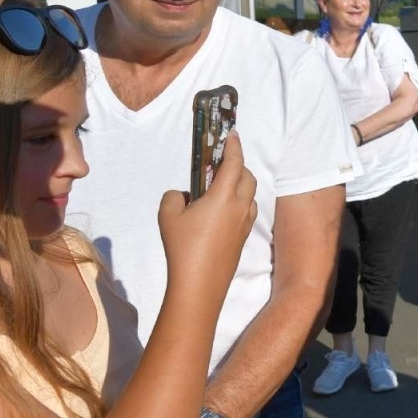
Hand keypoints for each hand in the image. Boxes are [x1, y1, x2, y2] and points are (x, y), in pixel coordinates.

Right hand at [158, 131, 257, 293]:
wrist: (200, 284)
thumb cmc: (183, 246)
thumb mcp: (168, 215)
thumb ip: (174, 197)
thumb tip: (185, 196)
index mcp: (224, 196)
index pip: (234, 163)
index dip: (234, 146)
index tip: (232, 134)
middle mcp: (240, 206)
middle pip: (248, 177)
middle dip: (238, 165)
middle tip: (221, 162)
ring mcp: (245, 223)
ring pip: (249, 195)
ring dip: (240, 184)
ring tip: (219, 186)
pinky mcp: (244, 237)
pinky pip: (246, 211)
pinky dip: (238, 202)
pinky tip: (220, 210)